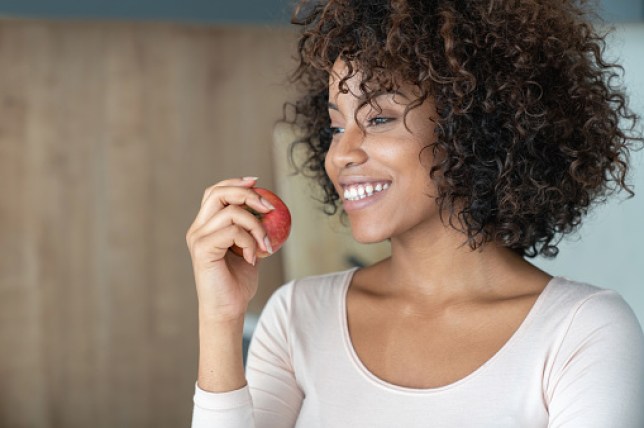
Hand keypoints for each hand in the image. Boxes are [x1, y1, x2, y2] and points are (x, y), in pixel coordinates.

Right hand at [186, 177, 272, 322]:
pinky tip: (253, 257)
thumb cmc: (238, 283)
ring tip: (265, 244)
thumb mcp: (249, 249)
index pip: (215, 192)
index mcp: (206, 226)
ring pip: (230, 211)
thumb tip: (270, 209)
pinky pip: (232, 231)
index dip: (235, 182)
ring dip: (256, 225)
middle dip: (246, 193)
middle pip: (218, 193)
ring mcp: (198, 238)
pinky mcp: (203, 249)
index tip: (257, 182)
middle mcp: (198, 229)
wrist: (229, 309)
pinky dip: (249, 240)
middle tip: (268, 207)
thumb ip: (252, 230)